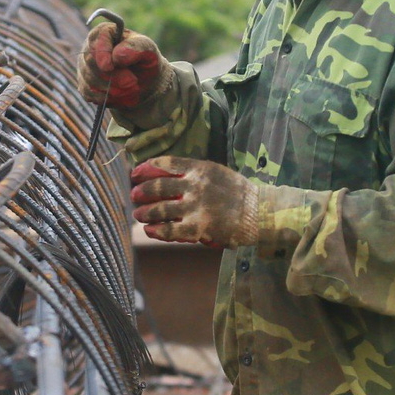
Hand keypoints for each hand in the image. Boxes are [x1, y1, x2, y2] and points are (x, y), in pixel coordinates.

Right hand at [77, 22, 164, 109]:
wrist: (144, 82)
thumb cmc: (145, 60)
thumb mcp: (148, 49)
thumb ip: (135, 47)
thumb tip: (117, 54)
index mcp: (105, 32)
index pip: (95, 40)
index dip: (101, 54)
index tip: (109, 67)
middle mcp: (90, 47)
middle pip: (90, 62)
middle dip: (112, 76)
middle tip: (132, 82)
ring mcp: (85, 67)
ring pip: (90, 80)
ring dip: (113, 89)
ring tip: (131, 89)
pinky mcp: (84, 84)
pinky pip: (89, 93)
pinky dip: (106, 97)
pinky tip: (120, 95)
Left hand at [131, 157, 284, 248]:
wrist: (259, 212)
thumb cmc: (238, 192)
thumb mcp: (217, 172)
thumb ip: (194, 172)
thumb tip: (167, 174)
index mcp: (199, 168)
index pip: (165, 164)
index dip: (146, 168)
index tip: (136, 173)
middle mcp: (195, 185)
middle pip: (158, 187)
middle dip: (141, 192)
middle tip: (134, 196)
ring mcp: (196, 207)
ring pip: (160, 209)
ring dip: (145, 213)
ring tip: (139, 214)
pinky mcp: (199, 227)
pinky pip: (171, 229)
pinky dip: (157, 230)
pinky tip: (150, 230)